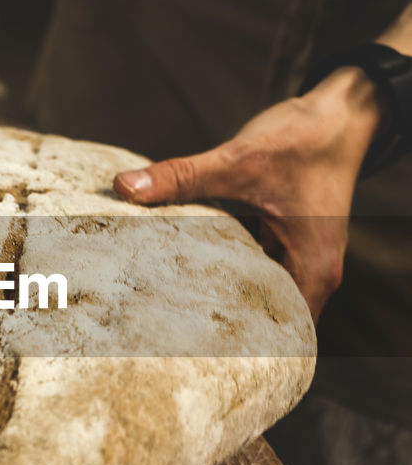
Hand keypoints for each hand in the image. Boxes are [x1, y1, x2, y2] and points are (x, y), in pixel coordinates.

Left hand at [112, 68, 384, 320]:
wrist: (338, 111)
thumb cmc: (304, 138)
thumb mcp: (238, 160)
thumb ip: (182, 176)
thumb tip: (125, 188)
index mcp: (312, 270)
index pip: (279, 335)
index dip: (237, 347)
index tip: (190, 352)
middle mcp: (313, 273)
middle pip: (267, 322)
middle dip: (221, 328)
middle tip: (168, 337)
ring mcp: (302, 259)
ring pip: (260, 296)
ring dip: (223, 300)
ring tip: (171, 314)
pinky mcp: (288, 242)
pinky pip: (256, 270)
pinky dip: (228, 271)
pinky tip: (190, 272)